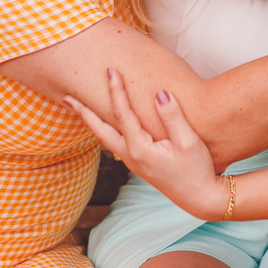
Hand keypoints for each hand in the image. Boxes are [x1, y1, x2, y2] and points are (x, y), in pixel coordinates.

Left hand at [65, 70, 228, 220]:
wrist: (200, 197)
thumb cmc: (196, 169)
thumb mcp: (189, 141)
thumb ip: (172, 117)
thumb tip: (159, 93)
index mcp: (140, 149)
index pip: (122, 114)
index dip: (116, 90)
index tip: (110, 71)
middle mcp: (131, 156)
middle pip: (100, 131)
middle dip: (84, 112)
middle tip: (67, 97)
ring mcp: (133, 161)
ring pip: (105, 138)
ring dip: (91, 122)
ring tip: (79, 108)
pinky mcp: (139, 163)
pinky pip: (115, 142)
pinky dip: (104, 129)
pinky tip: (106, 123)